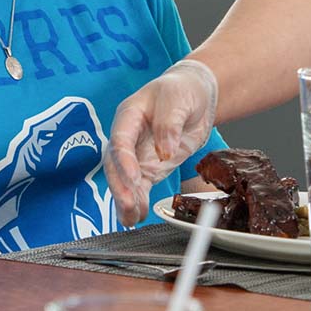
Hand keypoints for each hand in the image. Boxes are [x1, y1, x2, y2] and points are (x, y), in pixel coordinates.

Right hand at [105, 60, 218, 226]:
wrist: (194, 95)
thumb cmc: (181, 91)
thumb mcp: (178, 99)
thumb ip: (169, 124)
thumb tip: (164, 151)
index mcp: (129, 115)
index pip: (121, 139)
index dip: (124, 160)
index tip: (134, 177)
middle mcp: (128, 137)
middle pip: (116, 164)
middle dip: (121, 186)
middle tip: (130, 204)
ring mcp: (136, 154)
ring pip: (123, 180)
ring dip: (126, 200)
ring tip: (132, 219)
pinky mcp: (148, 167)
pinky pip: (138, 188)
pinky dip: (136, 202)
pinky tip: (136, 218)